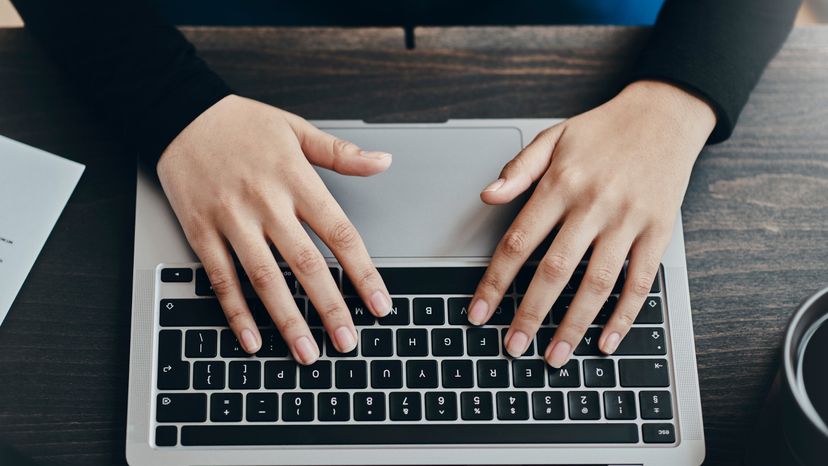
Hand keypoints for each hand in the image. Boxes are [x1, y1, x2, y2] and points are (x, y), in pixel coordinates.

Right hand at [157, 95, 393, 362]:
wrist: (179, 112)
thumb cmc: (242, 123)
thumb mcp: (297, 129)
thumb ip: (341, 154)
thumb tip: (383, 162)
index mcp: (296, 180)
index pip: (339, 233)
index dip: (363, 273)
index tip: (379, 304)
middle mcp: (266, 203)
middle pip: (305, 264)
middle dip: (329, 308)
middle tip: (348, 342)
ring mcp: (232, 220)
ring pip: (264, 279)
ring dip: (287, 320)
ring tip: (306, 352)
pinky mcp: (201, 231)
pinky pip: (220, 278)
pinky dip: (236, 311)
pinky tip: (252, 339)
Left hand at [467, 80, 715, 366]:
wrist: (664, 115)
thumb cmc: (603, 130)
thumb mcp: (554, 137)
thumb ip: (519, 169)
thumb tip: (487, 196)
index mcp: (561, 183)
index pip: (519, 242)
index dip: (495, 281)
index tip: (479, 312)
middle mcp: (593, 204)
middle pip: (555, 270)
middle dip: (530, 313)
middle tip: (512, 346)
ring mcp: (629, 220)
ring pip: (597, 283)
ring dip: (574, 325)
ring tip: (555, 356)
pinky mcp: (659, 231)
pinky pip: (641, 281)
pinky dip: (624, 316)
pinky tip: (606, 341)